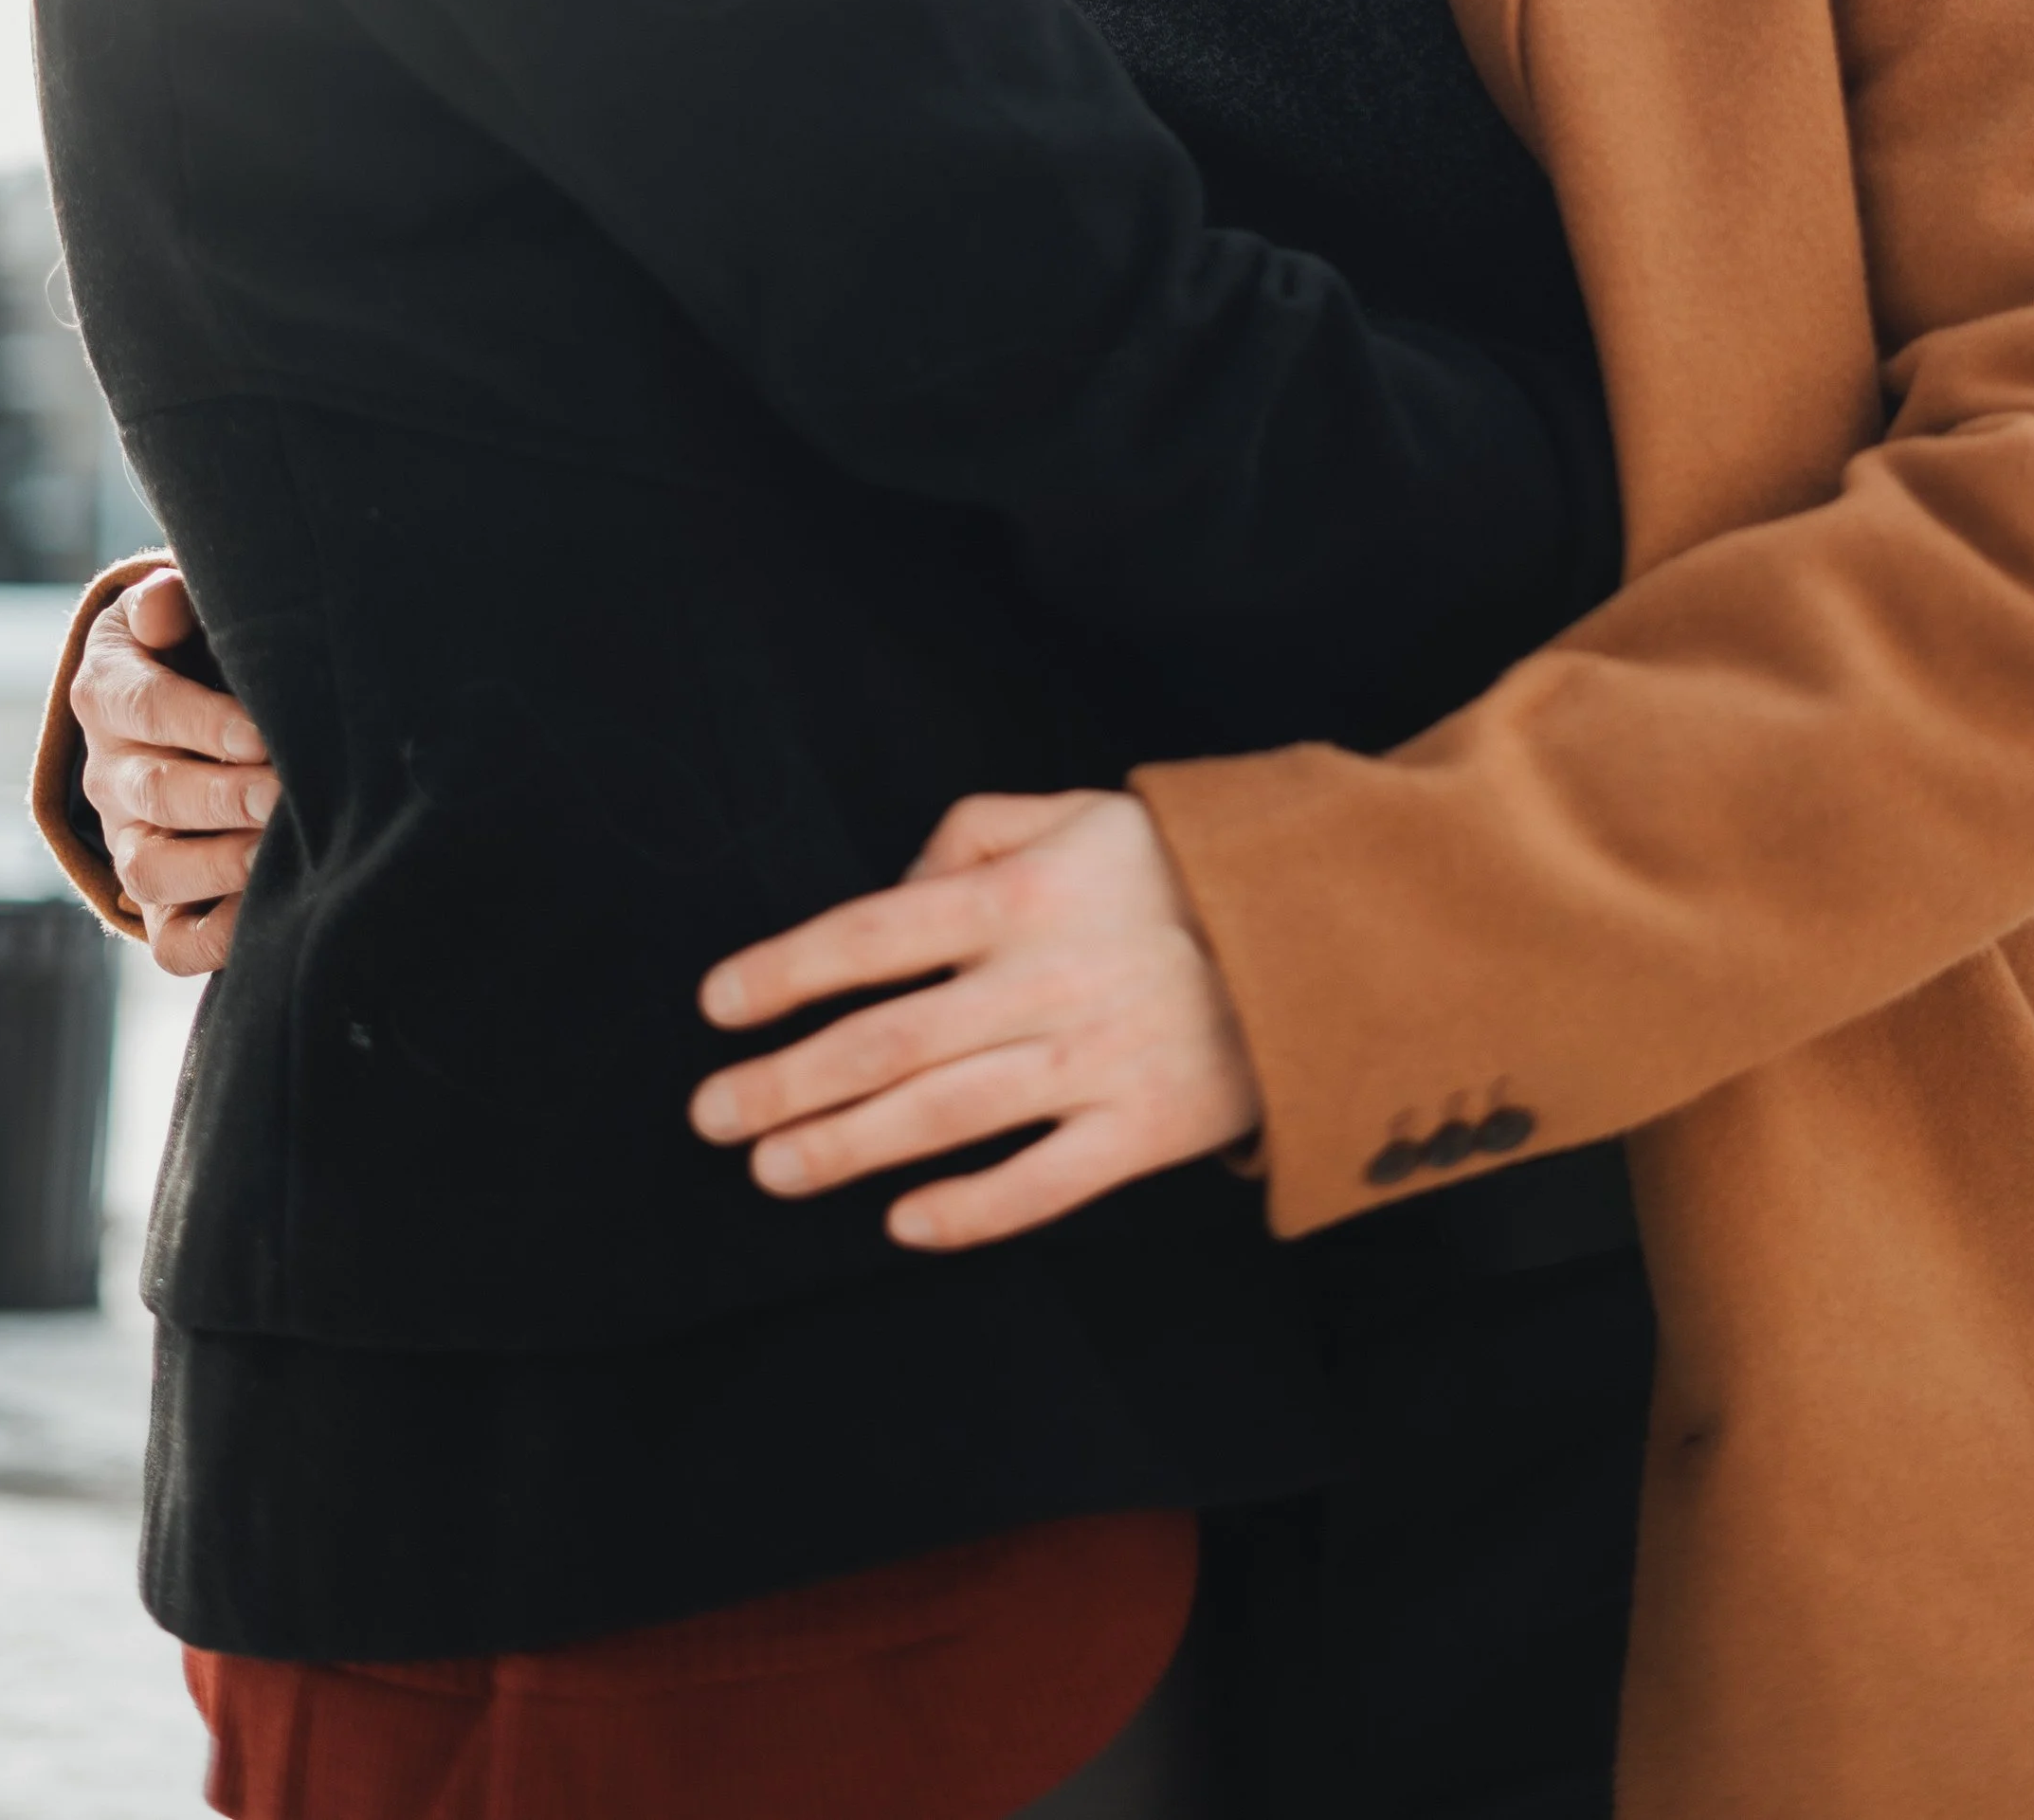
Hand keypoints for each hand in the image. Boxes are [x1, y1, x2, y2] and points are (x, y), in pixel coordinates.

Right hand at [68, 567, 279, 975]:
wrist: (183, 705)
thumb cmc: (195, 645)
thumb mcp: (175, 610)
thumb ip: (169, 602)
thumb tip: (165, 604)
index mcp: (107, 694)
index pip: (147, 709)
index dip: (205, 724)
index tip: (264, 733)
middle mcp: (108, 775)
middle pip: (155, 794)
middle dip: (227, 796)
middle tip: (286, 793)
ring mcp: (128, 843)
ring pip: (151, 871)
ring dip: (221, 865)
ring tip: (283, 850)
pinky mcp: (157, 902)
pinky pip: (171, 940)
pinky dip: (216, 940)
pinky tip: (268, 916)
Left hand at [690, 789, 1259, 1250]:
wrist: (1321, 934)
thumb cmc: (1179, 868)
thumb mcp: (1077, 811)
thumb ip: (973, 832)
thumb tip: (899, 888)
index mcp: (1021, 897)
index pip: (870, 936)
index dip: (783, 971)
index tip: (717, 1005)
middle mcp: (1042, 982)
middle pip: (883, 1042)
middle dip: (783, 1083)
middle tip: (711, 1114)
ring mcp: (1091, 1063)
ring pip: (940, 1119)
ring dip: (843, 1148)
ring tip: (771, 1168)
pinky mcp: (1140, 1132)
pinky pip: (1039, 1185)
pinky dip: (968, 1210)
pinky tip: (902, 1223)